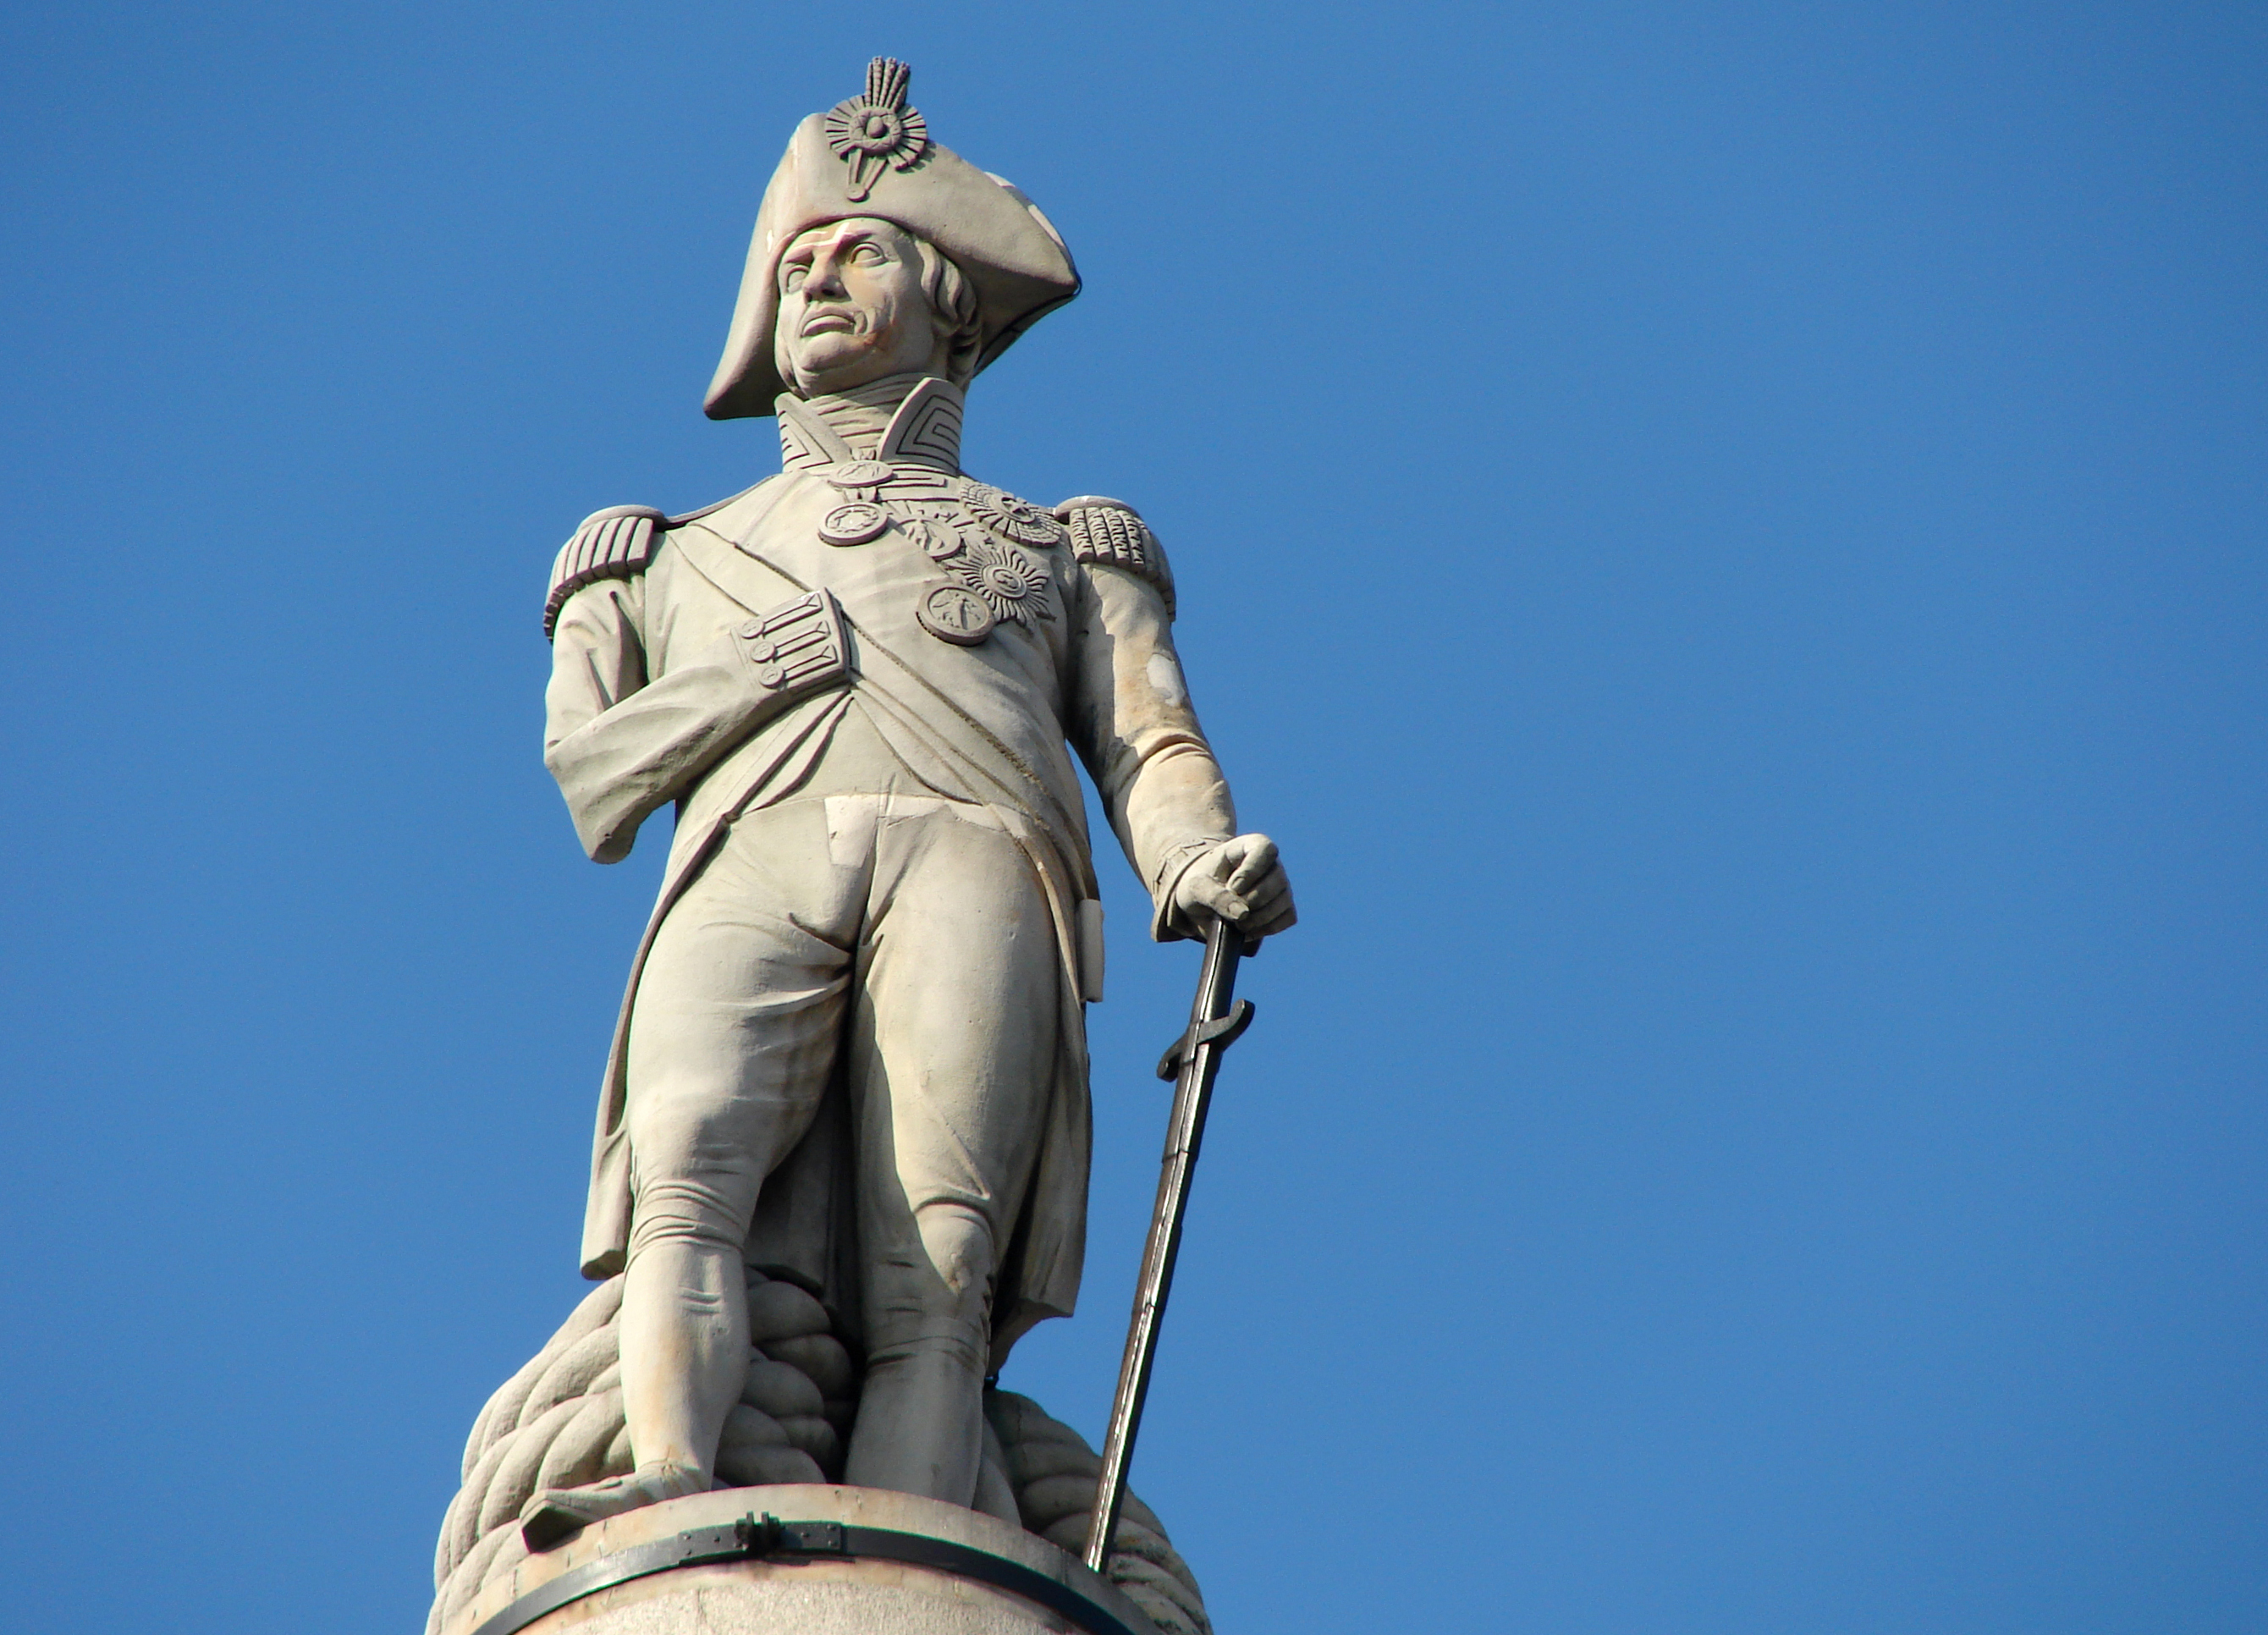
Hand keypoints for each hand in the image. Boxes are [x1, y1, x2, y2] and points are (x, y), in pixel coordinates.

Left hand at [1172, 834, 1296, 940]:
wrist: (1202, 900)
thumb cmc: (1200, 885)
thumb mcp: (1197, 888)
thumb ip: (1216, 897)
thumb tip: (1243, 913)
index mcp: (1248, 846)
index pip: (1265, 848)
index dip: (1251, 870)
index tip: (1232, 887)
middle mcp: (1271, 863)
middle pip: (1277, 879)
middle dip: (1253, 900)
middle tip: (1230, 910)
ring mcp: (1280, 885)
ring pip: (1284, 900)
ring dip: (1260, 917)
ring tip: (1237, 923)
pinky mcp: (1284, 906)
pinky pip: (1288, 917)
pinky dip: (1269, 927)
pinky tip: (1248, 929)